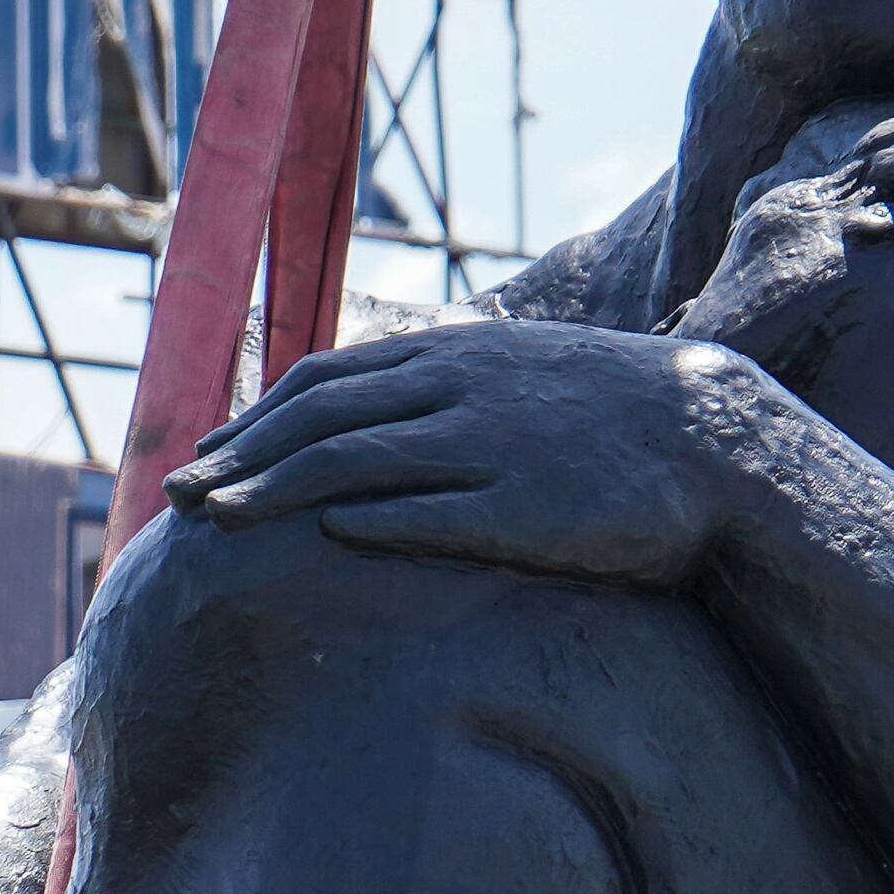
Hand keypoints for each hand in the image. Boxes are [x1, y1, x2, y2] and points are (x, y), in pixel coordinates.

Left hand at [163, 322, 796, 590]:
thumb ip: (446, 390)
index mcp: (454, 356)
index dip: (256, 415)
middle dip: (240, 454)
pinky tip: (326, 537)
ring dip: (278, 489)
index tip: (207, 450)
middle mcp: (459, 390)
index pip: (327, 378)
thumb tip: (374, 420)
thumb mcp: (520, 377)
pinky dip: (374, 518)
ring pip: (359, 460)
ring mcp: (491, 446)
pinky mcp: (528, 504)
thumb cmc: (613, 418)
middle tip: (176, 496)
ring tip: (218, 521)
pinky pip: (435, 510)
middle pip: (321, 417)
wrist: (717, 437)